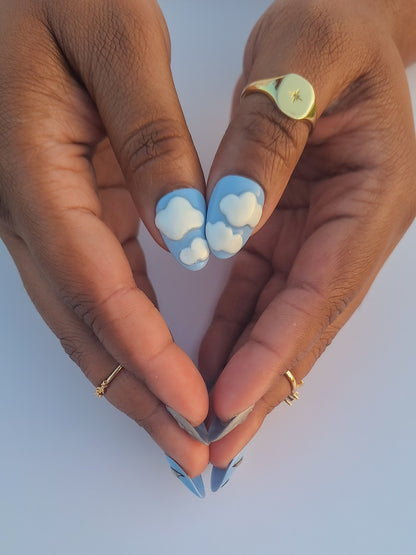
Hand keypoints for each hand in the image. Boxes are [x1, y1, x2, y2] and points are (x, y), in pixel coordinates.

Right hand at [0, 0, 208, 477]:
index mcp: (37, 172)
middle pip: (87, 326)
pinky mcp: (69, 212)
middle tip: (191, 447)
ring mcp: (46, 218)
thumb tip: (186, 233)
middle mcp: (32, 211)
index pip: (97, 286)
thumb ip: (148, 134)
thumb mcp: (115, 39)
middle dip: (141, 395)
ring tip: (183, 425)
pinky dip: (133, 336)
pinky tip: (161, 364)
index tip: (193, 399)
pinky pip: (99, 288)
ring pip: (89, 319)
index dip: (146, 353)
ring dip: (136, 377)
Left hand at [200, 0, 415, 472]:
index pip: (319, 288)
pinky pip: (261, 289)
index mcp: (372, 193)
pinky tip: (210, 362)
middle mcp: (354, 228)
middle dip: (262, 385)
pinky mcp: (290, 229)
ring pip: (282, 317)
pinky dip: (236, 330)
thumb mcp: (298, 62)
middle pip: (305, 323)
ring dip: (248, 371)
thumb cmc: (332, 29)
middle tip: (219, 443)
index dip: (275, 349)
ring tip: (210, 421)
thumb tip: (226, 223)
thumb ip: (266, 144)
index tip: (231, 397)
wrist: (341, 23)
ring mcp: (323, 234)